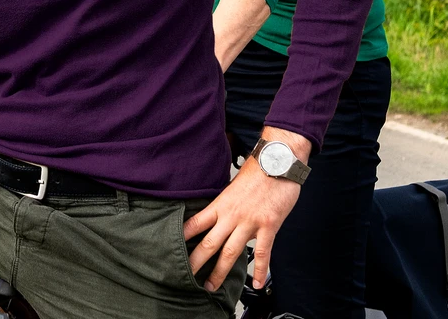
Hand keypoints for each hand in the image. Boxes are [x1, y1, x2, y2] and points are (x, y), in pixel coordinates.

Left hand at [183, 129, 308, 290]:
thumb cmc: (257, 172)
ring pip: (231, 252)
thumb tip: (216, 215)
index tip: (170, 248)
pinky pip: (263, 253)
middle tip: (185, 277)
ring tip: (210, 286)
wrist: (278, 161)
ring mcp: (250, 222)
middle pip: (209, 243)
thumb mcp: (233, 186)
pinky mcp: (269, 226)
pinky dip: (259, 270)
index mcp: (221, 204)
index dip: (182, 237)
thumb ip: (225, 203)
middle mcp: (232, 215)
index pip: (195, 223)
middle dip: (195, 262)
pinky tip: (255, 284)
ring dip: (219, 272)